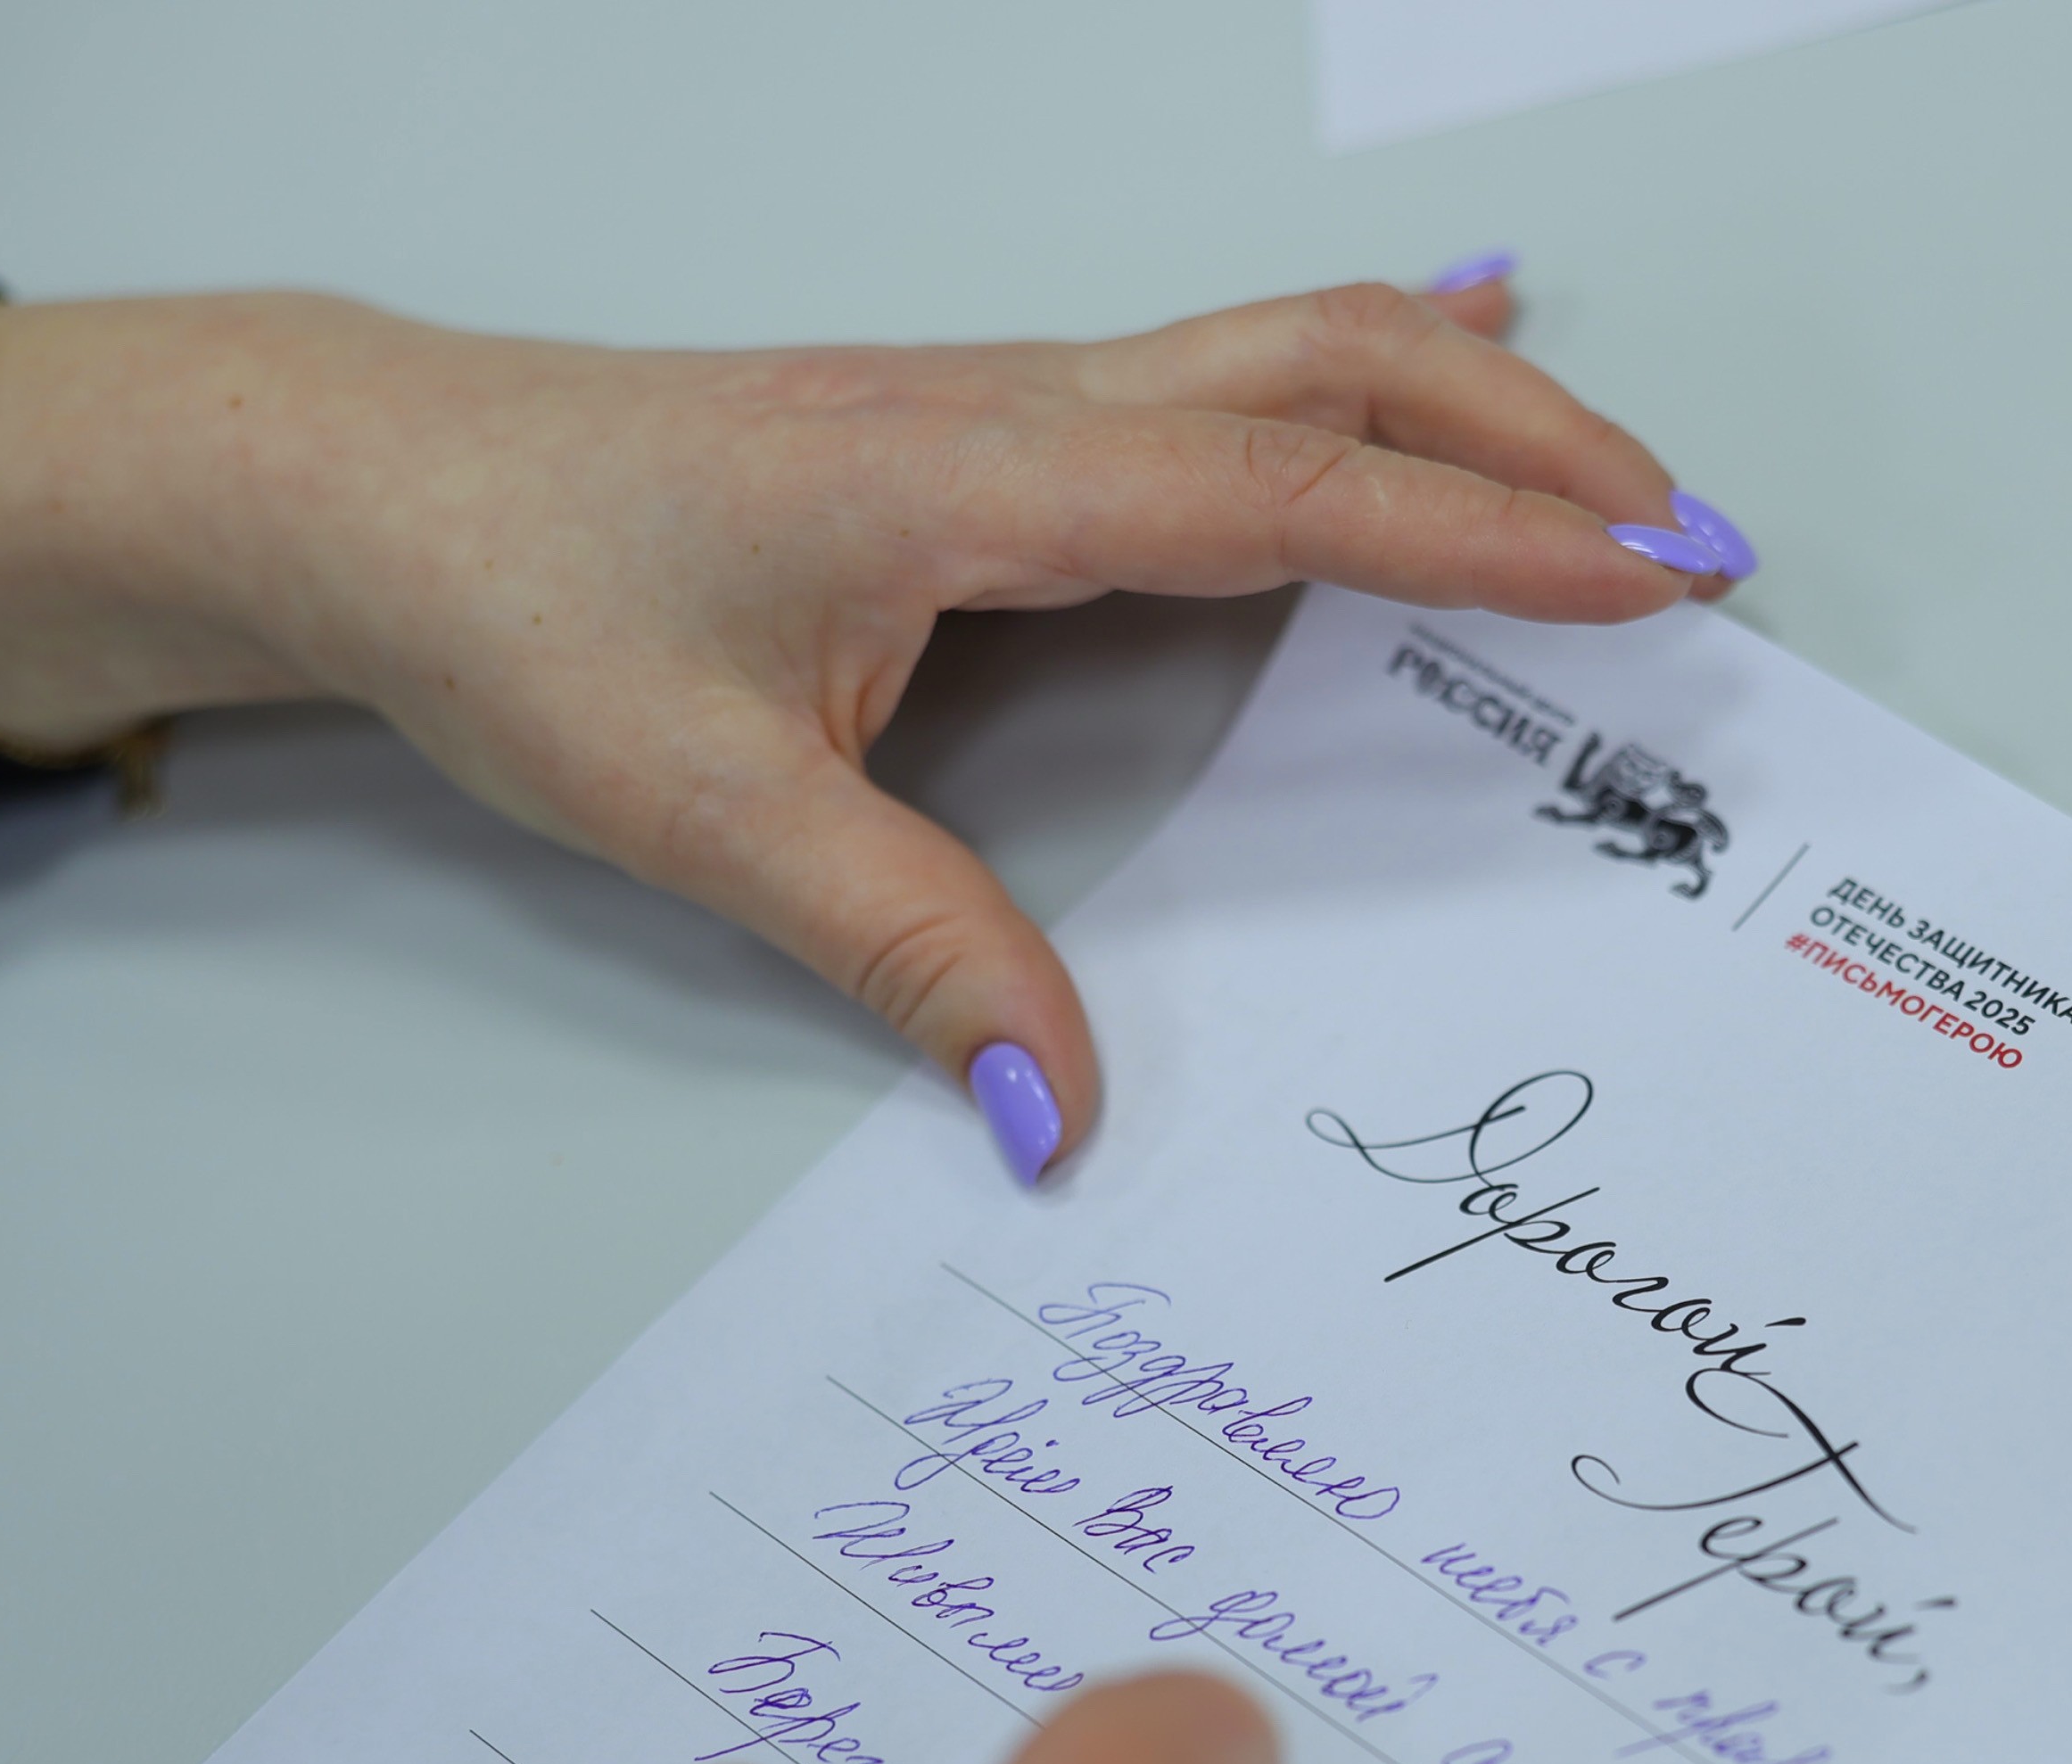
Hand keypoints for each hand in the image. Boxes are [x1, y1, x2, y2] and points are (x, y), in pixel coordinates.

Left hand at [0, 274, 1735, 1164]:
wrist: (376, 484)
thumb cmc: (516, 601)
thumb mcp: (704, 808)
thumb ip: (908, 952)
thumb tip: (1058, 1108)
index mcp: (974, 482)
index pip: (1285, 493)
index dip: (1480, 534)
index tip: (1642, 576)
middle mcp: (1016, 411)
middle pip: (1333, 369)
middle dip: (1534, 446)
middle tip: (1696, 539)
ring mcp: (1009, 405)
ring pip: (1290, 347)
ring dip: (1469, 404)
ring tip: (1615, 475)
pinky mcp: (991, 432)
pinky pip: (1221, 369)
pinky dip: (1361, 374)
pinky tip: (1430, 357)